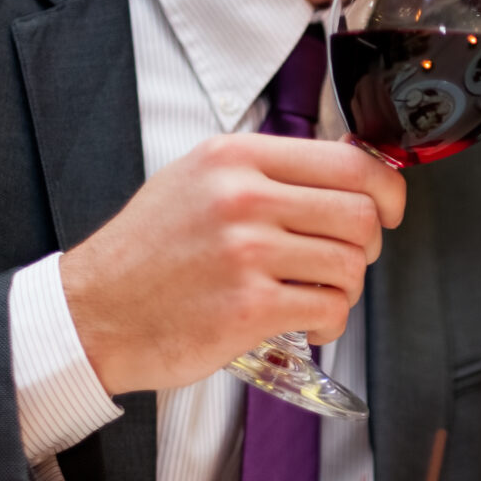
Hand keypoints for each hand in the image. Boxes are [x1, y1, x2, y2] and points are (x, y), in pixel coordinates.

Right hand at [61, 135, 405, 394]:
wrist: (92, 313)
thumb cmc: (148, 253)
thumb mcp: (198, 181)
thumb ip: (269, 173)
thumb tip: (350, 169)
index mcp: (235, 157)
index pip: (349, 161)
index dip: (386, 191)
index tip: (387, 210)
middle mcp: (242, 197)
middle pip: (361, 214)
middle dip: (366, 245)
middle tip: (341, 260)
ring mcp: (246, 251)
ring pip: (351, 265)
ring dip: (344, 288)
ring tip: (311, 294)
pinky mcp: (249, 306)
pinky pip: (330, 308)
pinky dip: (329, 322)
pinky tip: (303, 322)